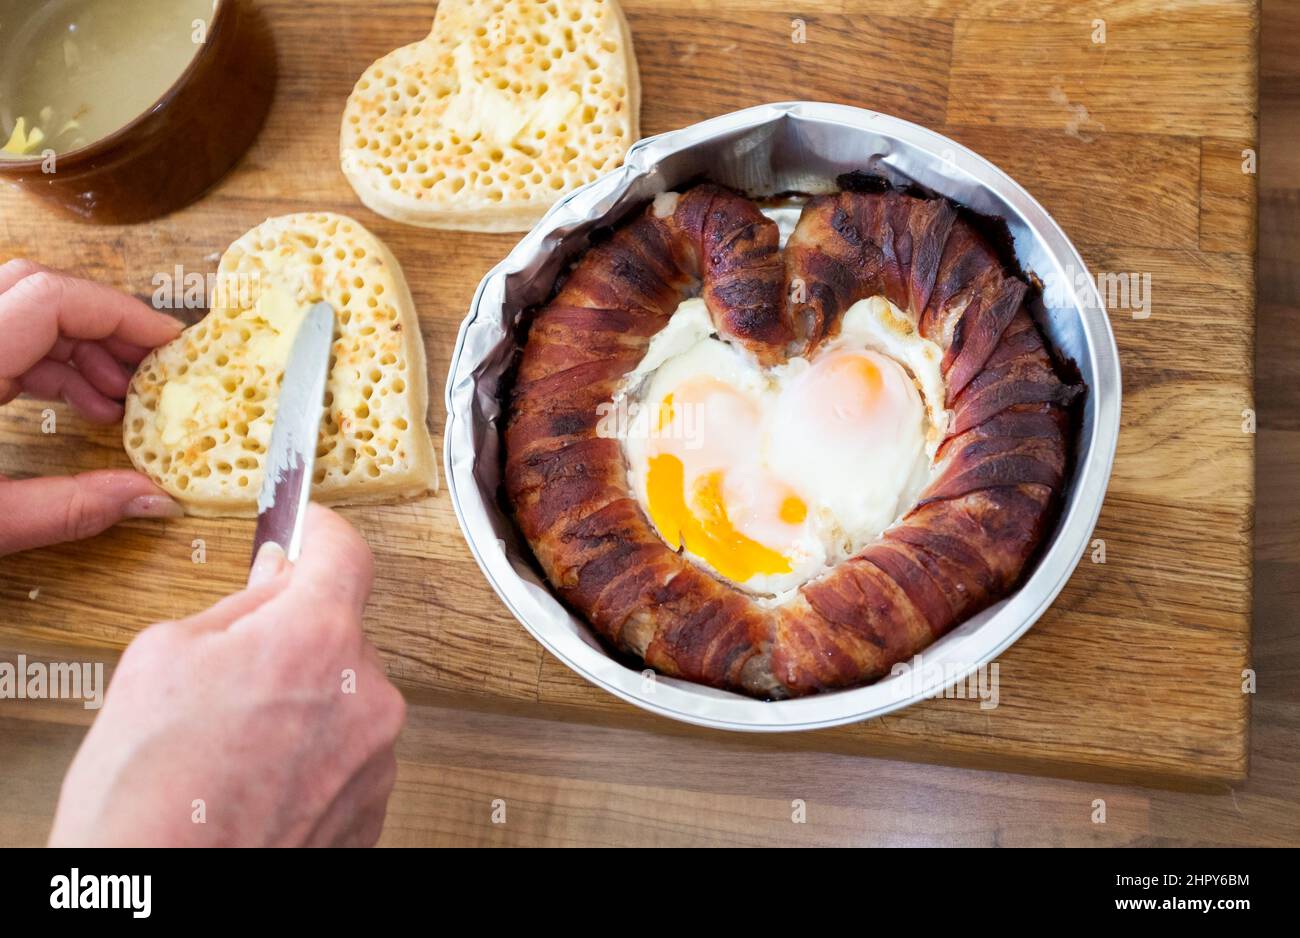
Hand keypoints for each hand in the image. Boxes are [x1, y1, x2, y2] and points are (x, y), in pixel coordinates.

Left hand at [0, 260, 183, 555]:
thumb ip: (68, 508)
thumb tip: (151, 500)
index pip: (50, 298)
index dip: (119, 313)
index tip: (169, 345)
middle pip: (37, 290)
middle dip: (105, 326)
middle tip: (151, 370)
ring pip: (18, 309)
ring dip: (78, 346)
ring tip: (119, 399)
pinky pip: (1, 336)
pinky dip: (47, 361)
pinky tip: (81, 404)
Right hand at [48, 506, 405, 846]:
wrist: (163, 887)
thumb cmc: (147, 792)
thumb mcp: (161, 660)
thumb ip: (236, 607)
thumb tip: (272, 579)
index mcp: (316, 638)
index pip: (346, 554)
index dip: (323, 535)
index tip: (309, 533)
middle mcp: (366, 693)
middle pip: (341, 635)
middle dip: (295, 639)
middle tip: (233, 674)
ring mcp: (377, 756)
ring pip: (345, 699)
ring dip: (305, 705)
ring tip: (237, 747)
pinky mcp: (373, 807)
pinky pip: (349, 755)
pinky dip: (313, 758)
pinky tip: (259, 781)